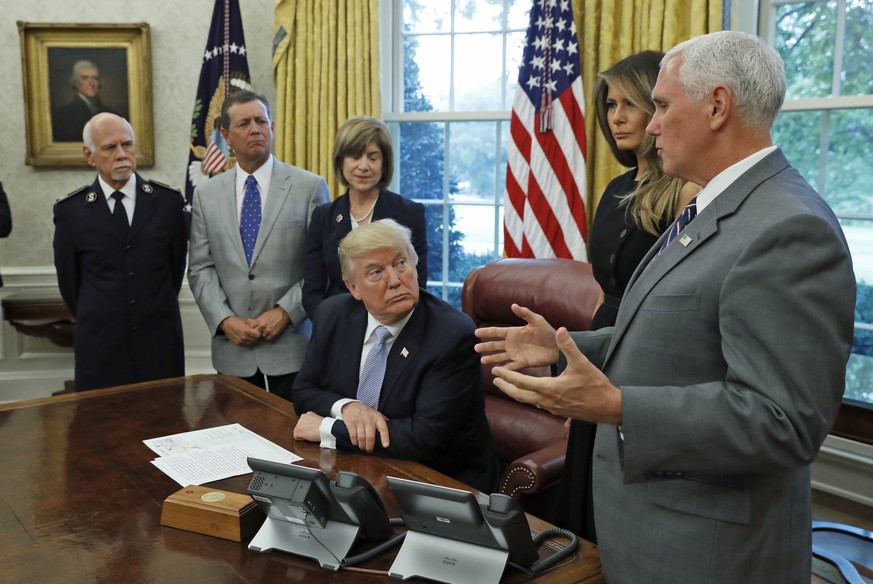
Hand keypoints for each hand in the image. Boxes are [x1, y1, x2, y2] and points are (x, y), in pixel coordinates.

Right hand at [219, 316, 261, 345]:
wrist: (226, 324)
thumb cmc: (236, 321)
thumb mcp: (245, 320)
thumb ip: (253, 323)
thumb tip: (260, 324)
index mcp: (246, 330)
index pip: (258, 335)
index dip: (259, 333)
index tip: (258, 331)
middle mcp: (244, 337)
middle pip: (255, 339)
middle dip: (256, 336)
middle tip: (254, 333)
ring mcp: (240, 341)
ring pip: (251, 343)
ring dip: (252, 339)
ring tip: (250, 335)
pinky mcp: (238, 343)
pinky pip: (246, 344)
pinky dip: (247, 341)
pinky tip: (245, 337)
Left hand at [248, 307, 290, 340]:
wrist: (282, 314)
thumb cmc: (273, 314)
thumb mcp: (263, 315)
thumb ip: (256, 320)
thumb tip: (249, 320)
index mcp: (259, 321)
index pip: (251, 327)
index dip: (252, 329)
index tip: (253, 329)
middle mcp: (262, 326)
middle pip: (255, 333)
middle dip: (257, 332)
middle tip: (260, 331)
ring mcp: (268, 330)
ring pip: (262, 336)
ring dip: (263, 335)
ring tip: (266, 331)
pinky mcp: (273, 333)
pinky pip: (268, 338)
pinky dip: (269, 337)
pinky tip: (270, 333)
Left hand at [293, 411, 323, 441]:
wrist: (325, 428)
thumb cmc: (324, 426)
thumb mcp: (318, 420)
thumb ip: (312, 421)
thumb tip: (312, 426)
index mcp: (308, 414)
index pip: (304, 421)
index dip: (308, 427)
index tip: (312, 429)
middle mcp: (302, 417)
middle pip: (300, 426)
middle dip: (304, 430)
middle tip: (311, 432)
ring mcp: (299, 423)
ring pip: (298, 431)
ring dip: (302, 434)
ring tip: (310, 434)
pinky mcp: (298, 430)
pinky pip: (296, 436)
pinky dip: (301, 438)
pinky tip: (307, 437)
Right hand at [340, 401, 389, 451]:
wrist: (351, 405)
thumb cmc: (366, 412)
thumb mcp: (376, 414)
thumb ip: (383, 421)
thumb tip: (392, 428)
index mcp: (377, 417)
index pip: (383, 428)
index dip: (385, 437)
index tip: (386, 445)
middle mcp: (369, 419)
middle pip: (370, 437)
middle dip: (369, 446)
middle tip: (369, 450)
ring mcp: (359, 421)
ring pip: (361, 438)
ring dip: (362, 445)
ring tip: (363, 448)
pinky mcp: (351, 423)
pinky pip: (353, 436)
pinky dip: (355, 442)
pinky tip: (356, 443)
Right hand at [474, 304, 558, 369]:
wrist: (558, 346)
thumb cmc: (548, 331)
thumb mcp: (537, 320)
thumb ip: (525, 313)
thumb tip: (513, 305)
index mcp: (514, 332)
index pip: (497, 332)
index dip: (486, 332)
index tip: (476, 332)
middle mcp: (512, 344)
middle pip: (495, 345)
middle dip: (485, 346)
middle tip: (475, 348)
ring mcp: (516, 354)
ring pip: (500, 356)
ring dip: (491, 358)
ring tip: (482, 360)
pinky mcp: (522, 363)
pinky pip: (510, 367)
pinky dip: (503, 369)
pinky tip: (495, 371)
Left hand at [492, 327, 622, 425]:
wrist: (608, 408)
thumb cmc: (595, 386)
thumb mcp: (582, 363)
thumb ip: (569, 346)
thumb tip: (560, 330)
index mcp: (549, 388)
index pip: (522, 382)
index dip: (507, 376)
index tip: (495, 371)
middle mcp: (547, 400)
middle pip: (520, 395)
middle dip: (506, 386)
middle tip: (495, 379)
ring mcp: (552, 408)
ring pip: (528, 401)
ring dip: (516, 393)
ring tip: (508, 386)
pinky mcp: (558, 412)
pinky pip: (537, 404)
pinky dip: (528, 397)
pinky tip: (529, 394)